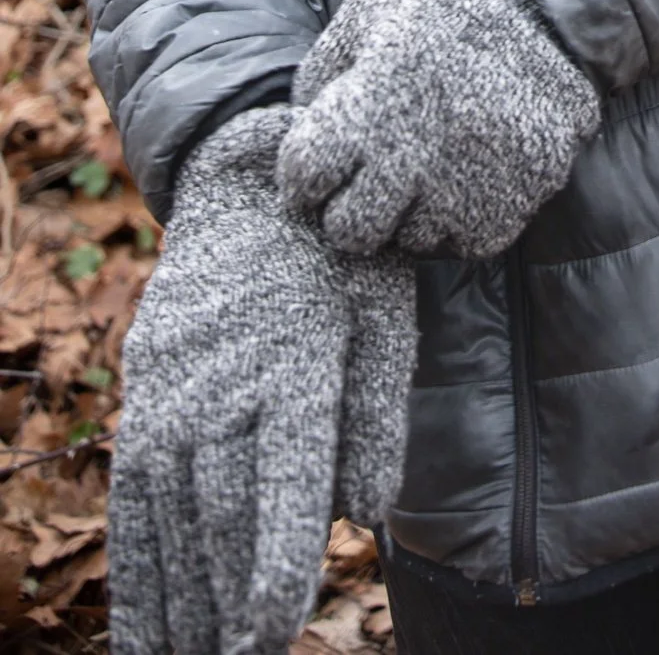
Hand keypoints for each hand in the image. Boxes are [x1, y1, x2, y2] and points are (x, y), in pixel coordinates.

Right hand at [108, 108, 414, 654]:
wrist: (250, 192)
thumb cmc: (338, 265)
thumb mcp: (382, 317)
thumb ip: (376, 417)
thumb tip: (363, 513)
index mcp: (293, 365)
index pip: (278, 480)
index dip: (274, 560)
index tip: (274, 627)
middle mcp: (221, 385)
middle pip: (220, 514)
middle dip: (230, 603)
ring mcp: (171, 395)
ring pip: (168, 517)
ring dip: (179, 601)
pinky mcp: (144, 404)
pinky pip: (132, 499)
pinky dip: (134, 568)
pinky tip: (143, 631)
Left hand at [278, 0, 599, 258]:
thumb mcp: (369, 6)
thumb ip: (326, 68)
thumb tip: (303, 117)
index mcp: (368, 107)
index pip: (303, 180)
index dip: (305, 170)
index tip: (323, 157)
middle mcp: (413, 157)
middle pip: (350, 231)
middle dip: (350, 206)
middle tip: (370, 175)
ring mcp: (469, 184)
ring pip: (412, 241)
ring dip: (410, 213)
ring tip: (426, 167)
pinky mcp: (518, 196)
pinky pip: (471, 239)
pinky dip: (463, 218)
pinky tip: (466, 175)